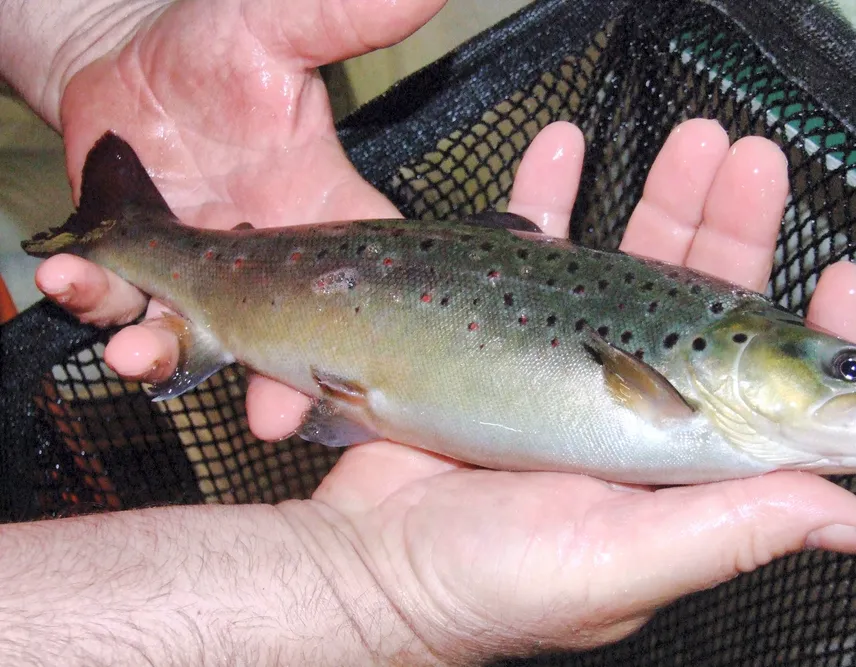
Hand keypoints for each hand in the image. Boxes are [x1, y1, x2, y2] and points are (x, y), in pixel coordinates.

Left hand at [29, 0, 448, 440]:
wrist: (129, 64)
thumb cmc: (213, 51)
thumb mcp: (274, 28)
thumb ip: (342, 18)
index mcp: (325, 214)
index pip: (369, 277)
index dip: (378, 332)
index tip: (373, 371)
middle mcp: (271, 263)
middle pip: (286, 341)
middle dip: (277, 385)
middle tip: (269, 416)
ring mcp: (202, 278)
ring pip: (192, 339)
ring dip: (164, 355)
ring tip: (138, 351)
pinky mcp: (138, 275)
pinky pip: (116, 302)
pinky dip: (92, 297)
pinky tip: (70, 276)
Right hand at [274, 119, 855, 662]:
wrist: (371, 560)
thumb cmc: (489, 585)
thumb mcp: (620, 564)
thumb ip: (730, 533)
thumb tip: (852, 520)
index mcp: (676, 466)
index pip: (768, 394)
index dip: (811, 337)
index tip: (838, 281)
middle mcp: (633, 412)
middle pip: (703, 306)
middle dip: (730, 228)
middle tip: (747, 163)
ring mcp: (568, 368)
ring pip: (630, 266)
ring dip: (661, 197)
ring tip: (689, 143)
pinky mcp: (504, 339)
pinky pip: (531, 251)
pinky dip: (547, 197)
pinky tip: (561, 151)